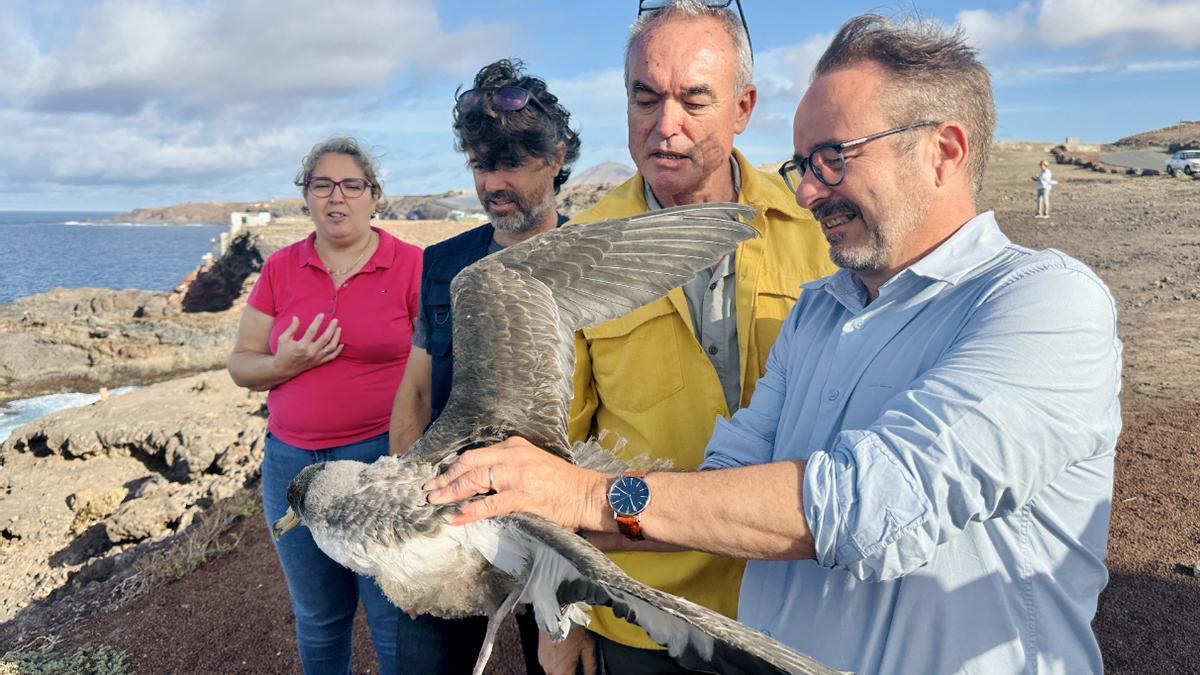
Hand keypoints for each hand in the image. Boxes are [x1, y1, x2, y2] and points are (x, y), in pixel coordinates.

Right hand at [273, 314, 341, 377]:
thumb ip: (291, 328)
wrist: (284, 369)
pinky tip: (341, 344)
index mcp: (301, 346)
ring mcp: (316, 358)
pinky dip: (338, 351)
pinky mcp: (318, 362)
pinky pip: (331, 357)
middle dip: (331, 328)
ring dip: (336, 337)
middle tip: (335, 320)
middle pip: (325, 338)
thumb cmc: (283, 352)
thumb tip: (296, 317)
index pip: (312, 331)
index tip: (322, 314)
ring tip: (339, 329)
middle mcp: (310, 352)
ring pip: (331, 347)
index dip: (318, 321)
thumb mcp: (283, 339)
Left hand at [423, 437, 607, 529]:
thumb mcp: (532, 463)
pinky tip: (455, 518)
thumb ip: (509, 465)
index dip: (454, 467)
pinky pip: (488, 504)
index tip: (439, 477)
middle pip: (469, 464)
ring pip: (474, 481)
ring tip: (435, 503)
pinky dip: (468, 511)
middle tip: (429, 490)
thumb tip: (482, 481)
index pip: (475, 454)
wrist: (586, 493)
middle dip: (446, 478)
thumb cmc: (562, 483)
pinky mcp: (522, 495)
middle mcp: (512, 456)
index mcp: (514, 446)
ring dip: (450, 492)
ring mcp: (516, 475)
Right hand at [539, 626, 596, 674]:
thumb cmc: (571, 628)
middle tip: (576, 667)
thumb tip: (593, 673)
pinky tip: (562, 655)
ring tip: (570, 659)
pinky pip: (549, 666)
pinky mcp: (540, 656)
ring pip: (554, 673)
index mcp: (564, 670)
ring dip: (563, 670)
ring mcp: (544, 663)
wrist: (557, 615)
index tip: (582, 673)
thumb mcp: (588, 647)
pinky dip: (556, 664)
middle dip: (570, 673)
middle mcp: (551, 669)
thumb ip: (590, 665)